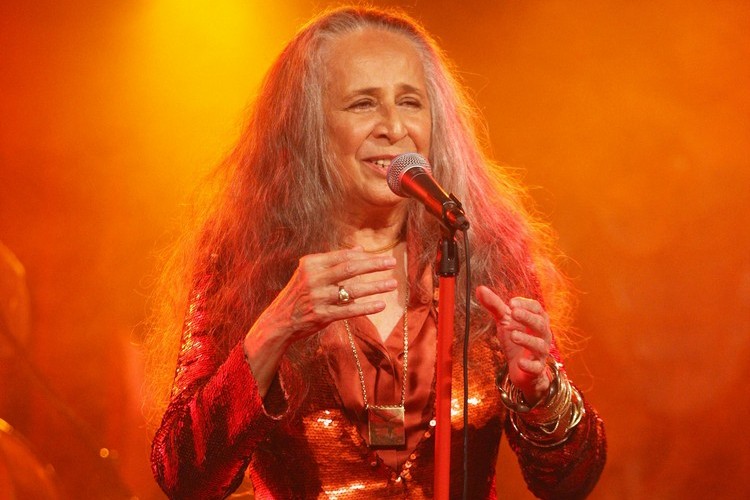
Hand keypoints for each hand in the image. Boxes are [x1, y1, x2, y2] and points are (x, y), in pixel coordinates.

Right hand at [243, 247, 397, 395]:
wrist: (279, 320)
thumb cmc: (299, 293)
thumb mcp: (311, 273)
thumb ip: (334, 261)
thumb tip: (360, 249)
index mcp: (311, 264)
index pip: (343, 256)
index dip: (366, 256)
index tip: (384, 257)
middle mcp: (313, 279)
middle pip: (350, 268)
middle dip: (374, 265)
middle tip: (392, 262)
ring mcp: (317, 298)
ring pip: (352, 290)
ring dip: (375, 286)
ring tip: (393, 284)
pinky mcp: (321, 316)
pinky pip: (349, 311)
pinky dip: (366, 307)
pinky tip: (380, 305)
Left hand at [476, 285, 551, 404]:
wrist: (520, 367)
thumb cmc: (515, 338)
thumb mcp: (505, 321)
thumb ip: (495, 305)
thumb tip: (479, 289)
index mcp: (537, 319)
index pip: (536, 308)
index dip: (525, 304)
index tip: (511, 302)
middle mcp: (542, 335)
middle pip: (540, 324)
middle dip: (528, 318)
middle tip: (513, 313)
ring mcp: (540, 352)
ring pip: (539, 345)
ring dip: (527, 340)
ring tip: (513, 335)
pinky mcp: (536, 369)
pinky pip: (536, 367)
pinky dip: (528, 365)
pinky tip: (520, 362)